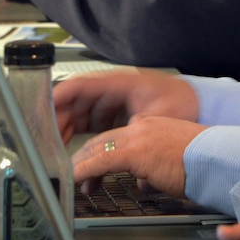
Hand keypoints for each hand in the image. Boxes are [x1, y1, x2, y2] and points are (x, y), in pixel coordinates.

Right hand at [54, 68, 198, 143]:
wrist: (199, 103)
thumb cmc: (183, 101)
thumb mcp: (162, 115)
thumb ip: (143, 131)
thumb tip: (127, 151)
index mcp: (118, 83)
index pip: (79, 86)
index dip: (56, 98)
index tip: (40, 112)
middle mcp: (110, 92)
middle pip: (74, 104)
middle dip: (56, 122)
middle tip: (43, 143)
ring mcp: (112, 104)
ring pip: (79, 116)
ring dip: (66, 133)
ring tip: (55, 154)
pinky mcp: (116, 116)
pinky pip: (91, 126)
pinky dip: (81, 138)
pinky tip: (76, 156)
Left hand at [71, 115, 206, 197]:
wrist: (216, 159)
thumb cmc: (204, 164)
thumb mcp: (174, 162)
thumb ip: (156, 168)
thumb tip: (146, 182)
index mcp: (153, 124)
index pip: (118, 136)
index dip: (101, 150)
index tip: (92, 163)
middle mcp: (143, 126)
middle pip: (103, 140)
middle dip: (84, 156)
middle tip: (73, 172)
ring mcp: (138, 136)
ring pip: (98, 148)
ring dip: (80, 164)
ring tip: (69, 179)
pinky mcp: (135, 152)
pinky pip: (101, 161)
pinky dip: (84, 170)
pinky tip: (75, 179)